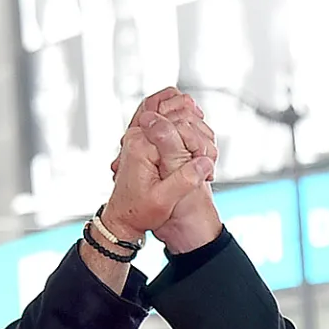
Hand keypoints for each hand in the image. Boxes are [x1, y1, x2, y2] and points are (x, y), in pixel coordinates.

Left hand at [98, 88, 214, 246]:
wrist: (124, 217)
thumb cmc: (139, 211)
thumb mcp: (164, 201)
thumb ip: (184, 180)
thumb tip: (204, 162)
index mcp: (141, 145)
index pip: (180, 124)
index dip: (196, 142)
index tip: (201, 162)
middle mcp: (138, 134)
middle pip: (178, 112)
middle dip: (196, 131)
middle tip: (203, 157)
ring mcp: (141, 134)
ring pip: (174, 111)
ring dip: (192, 126)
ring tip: (198, 152)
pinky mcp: (146, 138)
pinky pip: (169, 119)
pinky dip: (184, 126)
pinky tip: (192, 145)